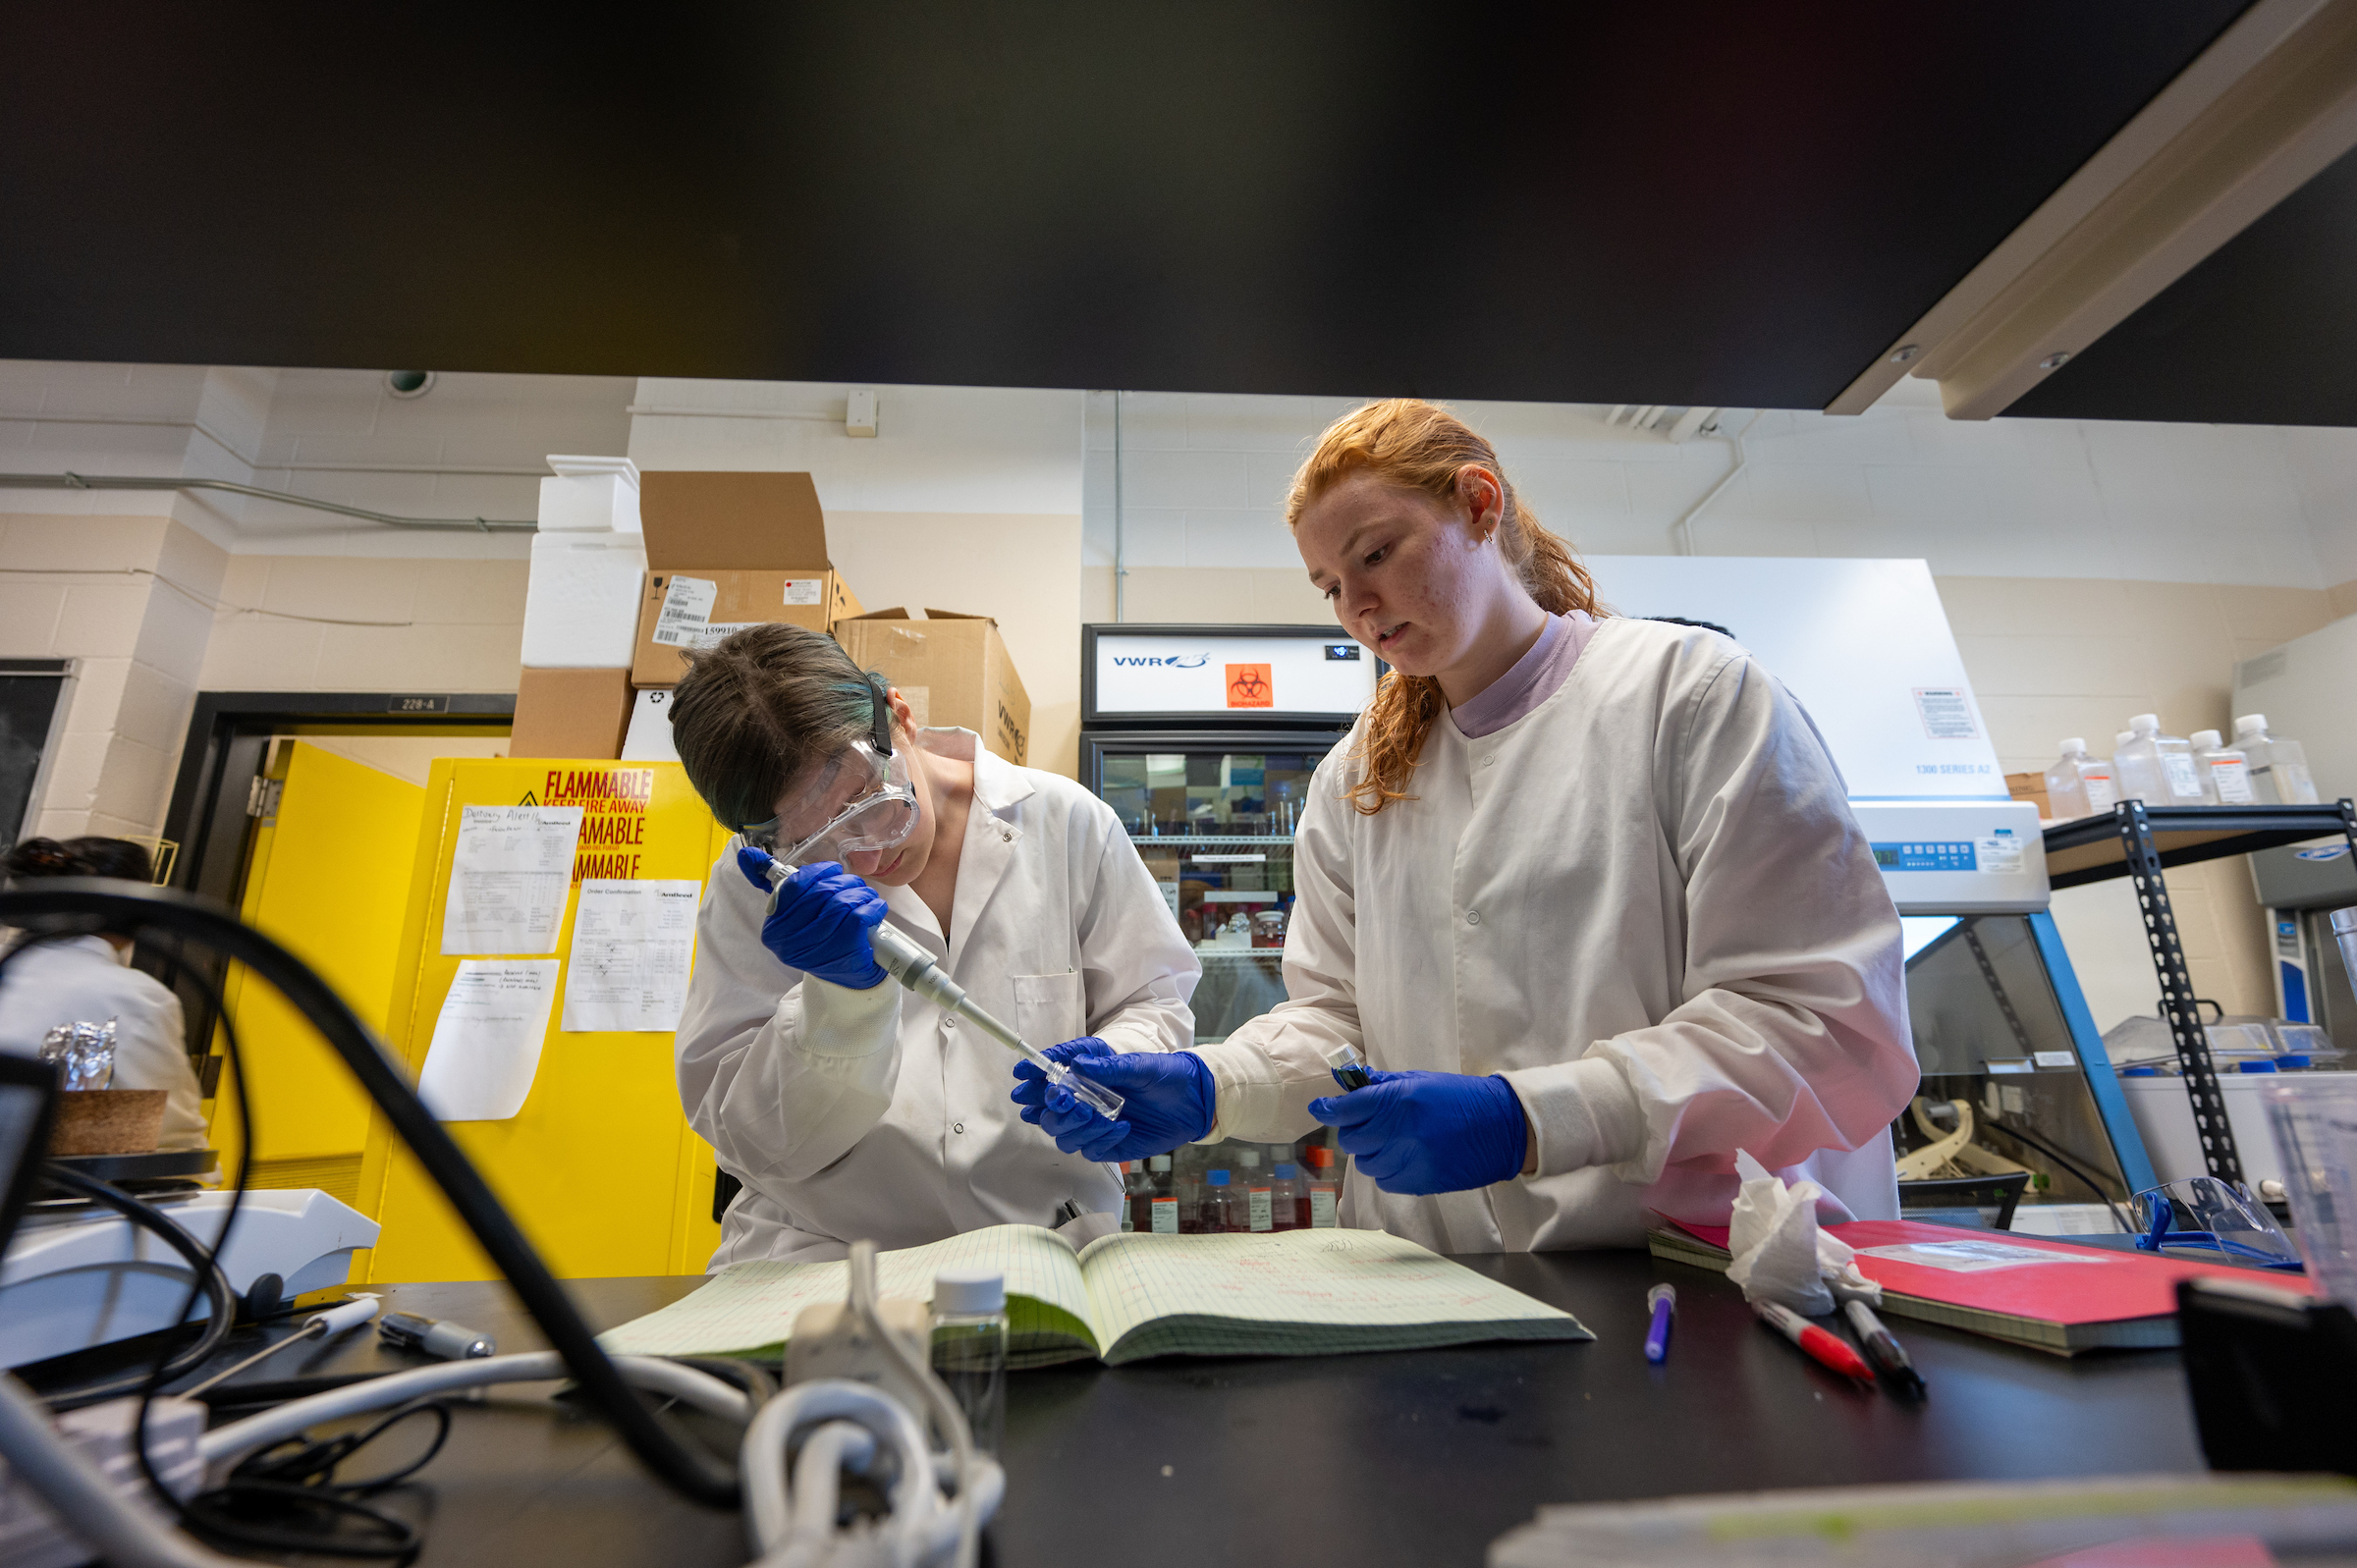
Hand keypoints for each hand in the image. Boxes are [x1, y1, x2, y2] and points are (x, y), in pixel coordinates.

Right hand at [736, 846, 887, 988]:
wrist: (848, 978)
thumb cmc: (823, 938)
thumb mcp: (796, 913)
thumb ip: (775, 884)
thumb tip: (746, 853)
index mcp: (775, 929)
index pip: (793, 885)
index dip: (818, 872)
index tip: (832, 872)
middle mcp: (790, 943)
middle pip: (822, 892)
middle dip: (844, 883)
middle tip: (854, 888)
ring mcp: (818, 950)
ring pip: (842, 902)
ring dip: (861, 894)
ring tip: (865, 899)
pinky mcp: (846, 953)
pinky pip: (860, 916)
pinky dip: (873, 907)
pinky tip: (873, 911)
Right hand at [1010, 1038, 1214, 1162]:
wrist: (1195, 1103)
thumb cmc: (1166, 1075)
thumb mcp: (1140, 1066)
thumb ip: (1110, 1068)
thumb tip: (1078, 1064)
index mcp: (1088, 1071)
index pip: (1052, 1072)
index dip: (1035, 1072)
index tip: (1024, 1072)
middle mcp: (1084, 1098)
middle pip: (1048, 1109)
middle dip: (1051, 1106)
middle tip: (1064, 1100)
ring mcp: (1093, 1123)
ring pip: (1062, 1133)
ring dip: (1074, 1125)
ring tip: (1096, 1115)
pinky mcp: (1105, 1144)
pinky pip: (1088, 1149)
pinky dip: (1100, 1140)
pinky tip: (1121, 1127)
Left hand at [1308, 1070, 1527, 1194]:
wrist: (1503, 1127)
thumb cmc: (1461, 1098)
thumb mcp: (1420, 1080)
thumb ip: (1382, 1084)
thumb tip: (1349, 1082)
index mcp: (1400, 1100)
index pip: (1346, 1110)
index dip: (1328, 1110)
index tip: (1320, 1109)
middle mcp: (1401, 1132)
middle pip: (1351, 1140)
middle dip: (1354, 1131)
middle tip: (1368, 1124)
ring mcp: (1411, 1160)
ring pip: (1366, 1164)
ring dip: (1372, 1153)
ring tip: (1392, 1141)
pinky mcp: (1421, 1183)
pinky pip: (1385, 1181)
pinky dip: (1387, 1171)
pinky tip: (1404, 1158)